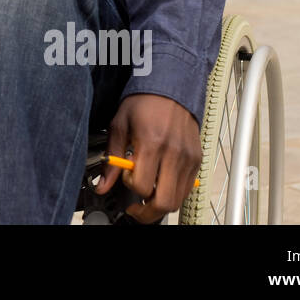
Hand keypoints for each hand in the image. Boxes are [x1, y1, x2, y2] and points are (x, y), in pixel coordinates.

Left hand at [94, 93, 201, 223]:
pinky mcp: (197, 160)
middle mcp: (174, 154)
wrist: (170, 87)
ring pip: (178, 200)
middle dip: (146, 212)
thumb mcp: (119, 126)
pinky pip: (187, 188)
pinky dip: (174, 193)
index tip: (125, 177)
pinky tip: (161, 184)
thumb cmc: (143, 103)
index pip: (142, 186)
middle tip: (135, 209)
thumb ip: (112, 159)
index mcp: (152, 143)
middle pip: (164, 201)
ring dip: (160, 204)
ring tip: (147, 196)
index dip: (130, 187)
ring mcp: (189, 159)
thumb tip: (102, 185)